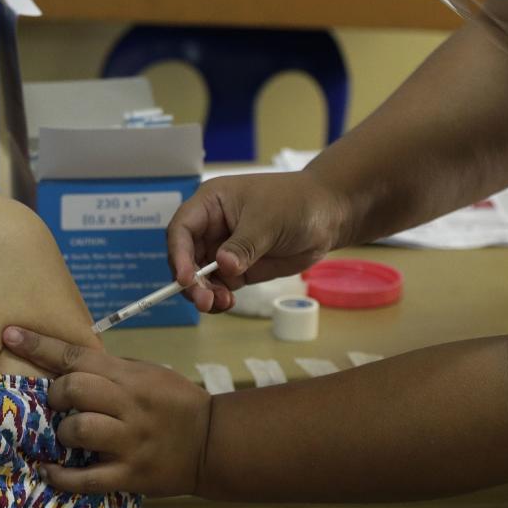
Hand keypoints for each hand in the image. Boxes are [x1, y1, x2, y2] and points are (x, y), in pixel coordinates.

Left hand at [3, 326, 211, 496]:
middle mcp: (128, 407)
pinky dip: (60, 476)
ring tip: (64, 435)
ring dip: (61, 432)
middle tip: (58, 402)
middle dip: (55, 394)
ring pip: (77, 430)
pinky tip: (48, 470)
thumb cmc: (174, 402)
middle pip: (74, 390)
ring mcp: (128, 443)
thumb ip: (108, 370)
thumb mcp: (146, 373)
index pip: (76, 356)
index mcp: (129, 377)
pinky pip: (85, 478)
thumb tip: (63, 365)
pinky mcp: (129, 476)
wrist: (212, 442)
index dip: (38, 346)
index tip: (9, 335)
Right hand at [168, 171, 349, 312]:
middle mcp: (210, 227)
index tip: (185, 279)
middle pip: (186, 257)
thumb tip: (224, 267)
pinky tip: (227, 303)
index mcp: (210, 204)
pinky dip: (218, 297)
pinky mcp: (238, 268)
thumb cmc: (296, 203)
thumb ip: (244, 245)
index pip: (182, 229)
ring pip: (200, 276)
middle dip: (191, 281)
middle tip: (203, 301)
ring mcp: (223, 249)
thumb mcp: (268, 220)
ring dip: (204, 293)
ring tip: (221, 304)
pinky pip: (219, 286)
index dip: (178, 254)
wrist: (329, 215)